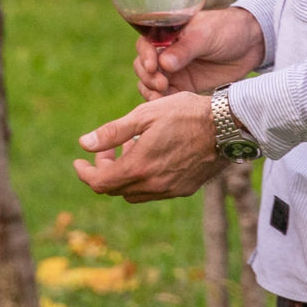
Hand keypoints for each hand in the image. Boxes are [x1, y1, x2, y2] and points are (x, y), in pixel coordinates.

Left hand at [73, 95, 225, 201]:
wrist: (227, 127)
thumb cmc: (184, 114)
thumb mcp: (143, 115)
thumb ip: (112, 133)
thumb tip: (83, 144)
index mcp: (138, 167)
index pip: (99, 183)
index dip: (85, 173)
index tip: (80, 161)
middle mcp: (153, 185)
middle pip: (115, 189)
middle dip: (104, 170)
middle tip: (108, 149)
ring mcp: (169, 190)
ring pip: (134, 193)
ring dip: (124, 175)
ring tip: (131, 147)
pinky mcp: (184, 189)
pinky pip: (154, 191)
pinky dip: (143, 178)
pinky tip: (151, 155)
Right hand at [133, 6, 266, 96]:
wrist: (251, 45)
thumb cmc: (226, 30)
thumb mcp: (206, 35)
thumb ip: (185, 49)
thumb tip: (164, 64)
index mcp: (166, 35)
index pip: (145, 45)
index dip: (145, 56)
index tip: (153, 67)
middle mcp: (165, 53)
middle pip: (143, 67)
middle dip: (147, 77)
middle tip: (162, 84)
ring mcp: (173, 71)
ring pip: (150, 83)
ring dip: (150, 90)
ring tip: (161, 96)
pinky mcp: (184, 87)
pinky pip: (166, 96)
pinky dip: (162, 101)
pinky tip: (166, 106)